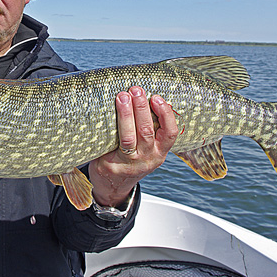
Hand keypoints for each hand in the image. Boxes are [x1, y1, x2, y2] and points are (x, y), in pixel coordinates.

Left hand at [88, 86, 177, 206]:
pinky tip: (106, 113)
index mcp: (160, 152)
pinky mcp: (111, 165)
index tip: (157, 97)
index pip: (170, 133)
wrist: (114, 186)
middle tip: (135, 90)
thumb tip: (143, 96)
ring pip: (129, 137)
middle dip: (141, 108)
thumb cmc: (131, 158)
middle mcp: (148, 159)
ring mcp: (129, 164)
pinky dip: (110, 127)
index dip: (165, 114)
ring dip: (126, 115)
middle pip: (147, 131)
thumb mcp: (147, 149)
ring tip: (122, 97)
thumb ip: (149, 129)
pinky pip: (110, 144)